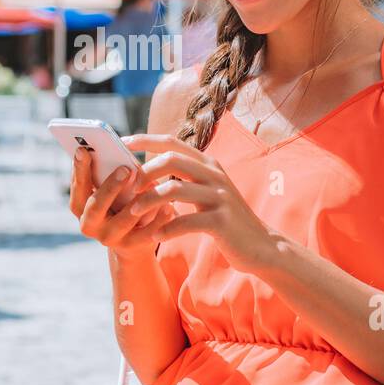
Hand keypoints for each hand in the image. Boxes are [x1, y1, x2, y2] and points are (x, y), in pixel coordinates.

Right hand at [68, 146, 174, 260]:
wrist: (132, 242)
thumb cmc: (120, 204)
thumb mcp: (111, 191)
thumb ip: (110, 175)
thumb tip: (121, 153)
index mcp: (81, 207)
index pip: (78, 188)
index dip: (79, 170)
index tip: (84, 150)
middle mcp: (90, 225)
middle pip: (95, 206)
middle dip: (109, 187)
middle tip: (125, 169)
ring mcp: (110, 239)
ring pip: (122, 221)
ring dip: (137, 202)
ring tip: (152, 183)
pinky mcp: (131, 247)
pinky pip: (146, 234)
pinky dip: (157, 219)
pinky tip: (168, 206)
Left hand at [122, 134, 276, 271]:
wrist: (260, 245)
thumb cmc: (224, 219)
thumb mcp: (207, 192)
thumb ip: (185, 178)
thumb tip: (149, 170)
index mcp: (208, 165)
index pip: (173, 142)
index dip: (146, 139)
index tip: (123, 142)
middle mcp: (214, 175)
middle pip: (171, 159)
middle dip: (144, 172)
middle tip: (127, 189)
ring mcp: (219, 197)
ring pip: (174, 189)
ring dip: (148, 200)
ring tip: (132, 213)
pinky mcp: (221, 221)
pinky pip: (186, 221)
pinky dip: (166, 228)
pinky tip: (156, 236)